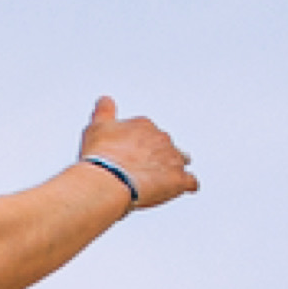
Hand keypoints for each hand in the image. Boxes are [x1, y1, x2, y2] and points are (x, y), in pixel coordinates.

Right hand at [79, 98, 197, 208]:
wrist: (110, 179)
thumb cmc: (102, 155)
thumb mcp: (97, 127)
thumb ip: (104, 112)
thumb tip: (106, 100)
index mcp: (144, 126)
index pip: (147, 130)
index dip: (139, 141)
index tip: (132, 150)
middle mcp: (161, 139)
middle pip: (164, 145)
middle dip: (156, 155)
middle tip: (142, 167)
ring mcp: (172, 159)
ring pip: (180, 161)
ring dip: (173, 168)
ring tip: (162, 179)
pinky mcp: (178, 180)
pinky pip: (190, 182)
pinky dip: (187, 185)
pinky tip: (183, 188)